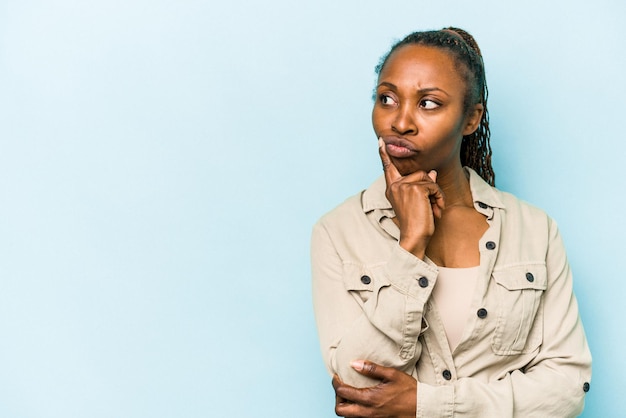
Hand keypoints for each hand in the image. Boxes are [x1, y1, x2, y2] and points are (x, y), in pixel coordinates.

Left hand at [332, 360, 416, 417]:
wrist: (423, 408)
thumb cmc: (409, 391)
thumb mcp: (392, 375)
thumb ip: (372, 369)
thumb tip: (354, 363)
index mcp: (370, 398)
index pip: (342, 392)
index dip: (336, 383)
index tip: (337, 376)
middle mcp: (368, 412)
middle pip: (340, 410)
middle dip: (337, 398)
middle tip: (342, 387)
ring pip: (348, 417)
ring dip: (345, 406)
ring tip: (349, 395)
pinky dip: (354, 412)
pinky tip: (360, 403)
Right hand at [378, 138, 444, 258]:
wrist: (414, 237)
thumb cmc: (416, 223)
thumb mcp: (419, 202)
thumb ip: (422, 185)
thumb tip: (432, 172)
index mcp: (392, 189)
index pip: (388, 168)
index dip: (385, 154)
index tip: (381, 141)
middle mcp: (395, 185)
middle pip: (420, 173)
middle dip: (430, 188)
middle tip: (430, 206)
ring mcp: (404, 186)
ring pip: (428, 179)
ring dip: (436, 194)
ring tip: (433, 209)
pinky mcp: (415, 188)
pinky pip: (434, 185)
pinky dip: (439, 197)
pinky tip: (435, 209)